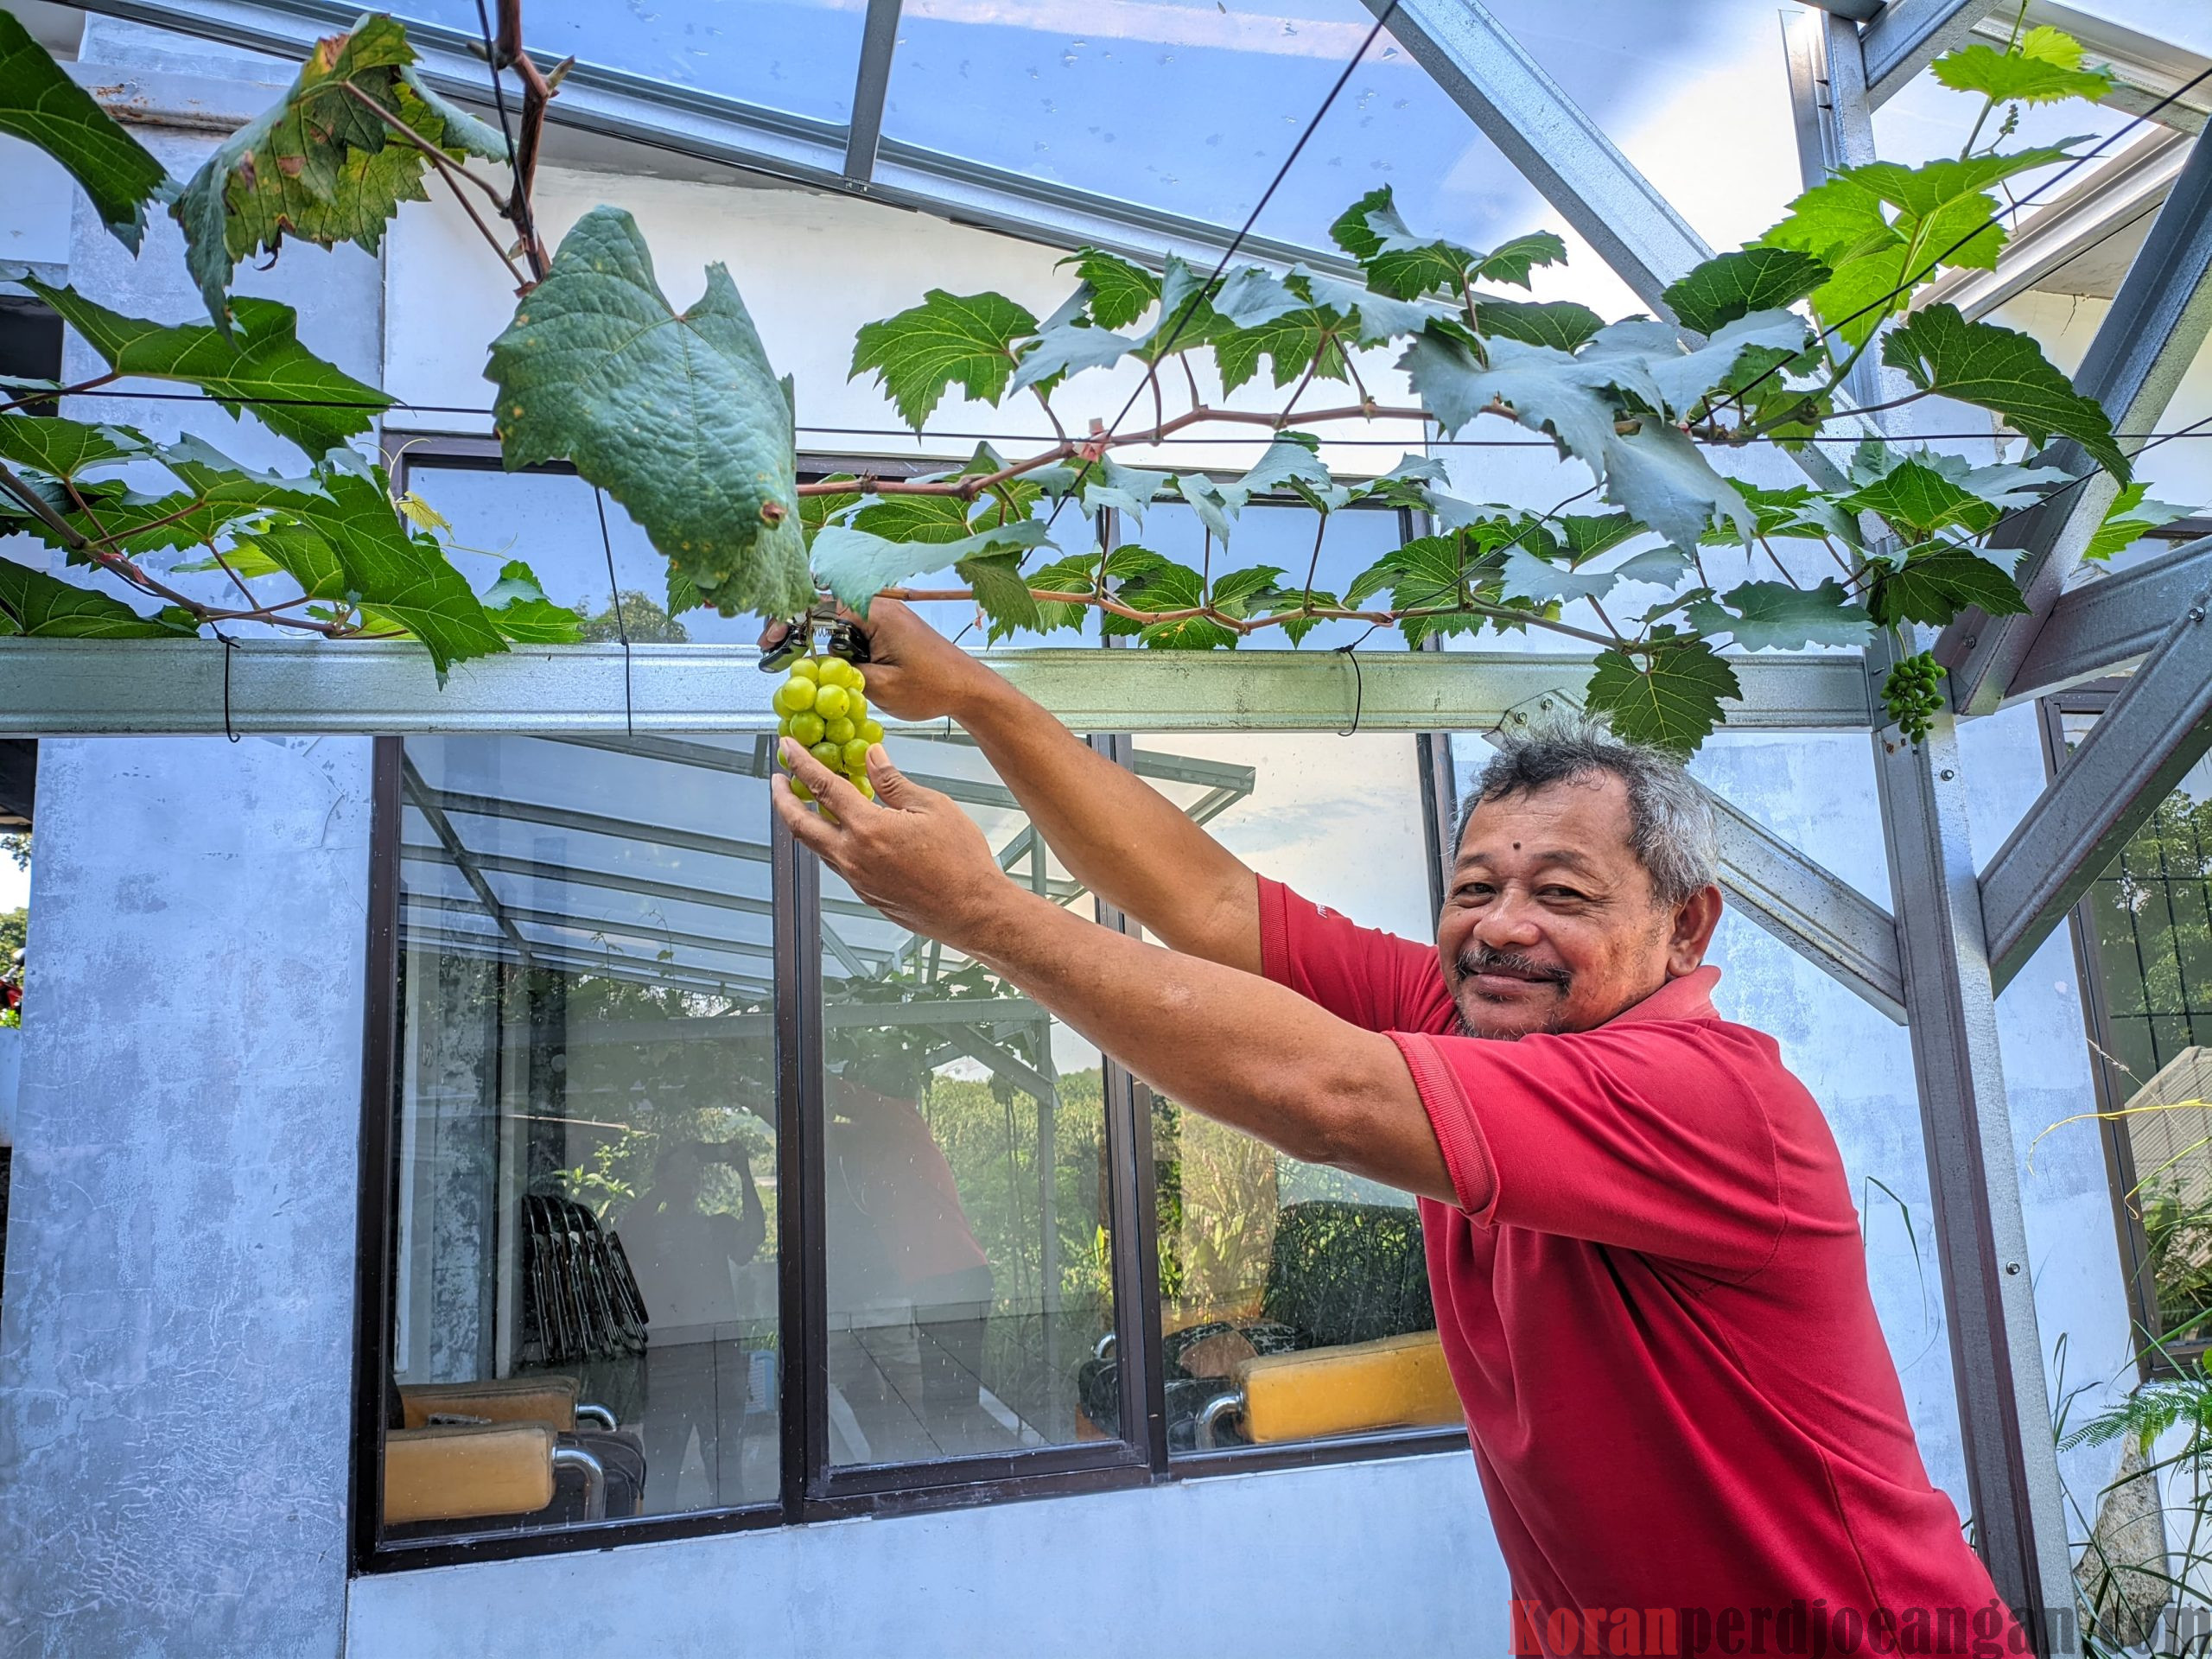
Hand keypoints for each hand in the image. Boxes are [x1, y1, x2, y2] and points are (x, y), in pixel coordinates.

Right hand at [758, 598, 996, 723]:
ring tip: (790, 656)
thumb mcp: (881, 687)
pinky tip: (823, 662)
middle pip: (825, 608)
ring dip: (814, 635)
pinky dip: (835, 642)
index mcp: (876, 612)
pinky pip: (854, 628)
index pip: (820, 606)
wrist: (969, 689)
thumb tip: (812, 668)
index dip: (789, 620)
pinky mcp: (890, 628)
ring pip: (838, 619)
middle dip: (795, 626)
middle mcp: (879, 606)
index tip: (770, 639)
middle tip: (772, 648)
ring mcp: (885, 616)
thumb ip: (843, 673)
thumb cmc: (935, 687)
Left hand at [770, 737, 1017, 952]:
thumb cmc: (961, 862)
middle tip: (777, 781)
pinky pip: (837, 862)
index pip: (822, 787)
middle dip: (782, 799)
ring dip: (804, 821)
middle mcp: (853, 857)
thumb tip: (872, 757)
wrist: (973, 911)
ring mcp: (857, 879)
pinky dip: (830, 841)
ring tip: (806, 802)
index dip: (800, 763)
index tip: (786, 749)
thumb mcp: (932, 806)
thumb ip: (893, 781)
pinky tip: (843, 831)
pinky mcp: (866, 894)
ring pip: (816, 846)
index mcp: (868, 829)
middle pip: (799, 824)